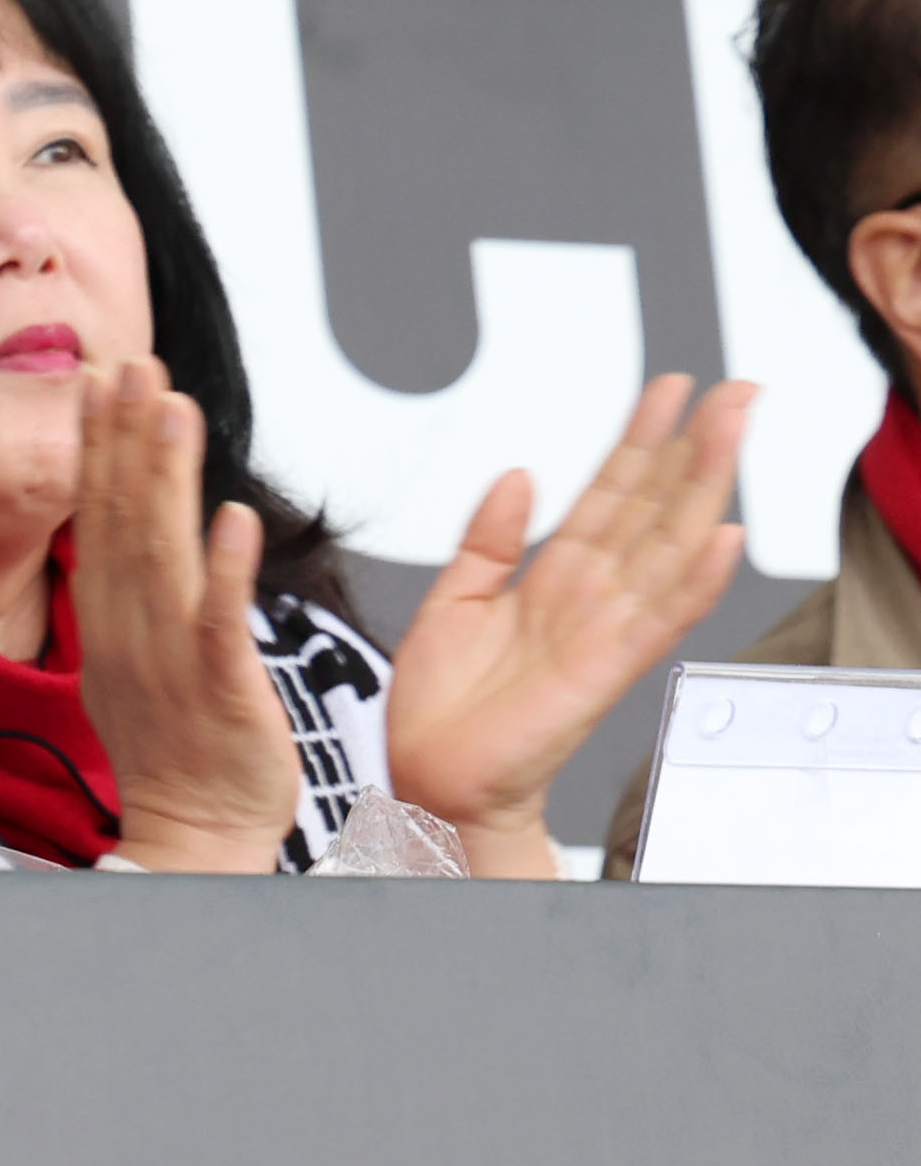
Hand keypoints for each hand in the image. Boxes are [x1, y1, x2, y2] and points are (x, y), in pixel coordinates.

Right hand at [68, 356, 304, 873]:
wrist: (194, 835)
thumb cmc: (177, 756)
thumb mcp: (132, 664)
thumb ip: (130, 597)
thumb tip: (119, 539)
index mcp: (113, 623)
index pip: (101, 516)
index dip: (101, 446)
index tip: (103, 384)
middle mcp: (133, 633)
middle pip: (124, 520)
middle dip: (125, 438)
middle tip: (130, 367)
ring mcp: (172, 660)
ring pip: (165, 555)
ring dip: (166, 478)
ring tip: (171, 411)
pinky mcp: (222, 690)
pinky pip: (220, 623)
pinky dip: (225, 571)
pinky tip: (232, 519)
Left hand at [385, 374, 751, 876]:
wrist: (430, 774)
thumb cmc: (443, 704)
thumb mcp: (455, 598)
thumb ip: (489, 537)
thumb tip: (518, 475)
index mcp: (554, 577)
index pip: (610, 493)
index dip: (640, 439)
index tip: (668, 391)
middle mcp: (588, 597)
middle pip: (653, 506)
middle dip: (691, 445)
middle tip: (731, 390)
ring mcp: (603, 629)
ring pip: (667, 545)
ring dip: (704, 488)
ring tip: (734, 432)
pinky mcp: (602, 669)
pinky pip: (658, 618)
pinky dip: (692, 580)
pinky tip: (722, 539)